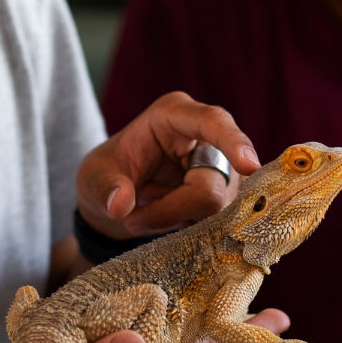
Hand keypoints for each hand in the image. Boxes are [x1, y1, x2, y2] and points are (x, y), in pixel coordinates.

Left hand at [77, 90, 259, 237]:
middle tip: (134, 220)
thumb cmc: (109, 174)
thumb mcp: (94, 176)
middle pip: (212, 185)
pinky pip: (218, 221)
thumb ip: (105, 187)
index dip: (232, 142)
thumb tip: (120, 205)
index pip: (213, 122)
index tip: (247, 163)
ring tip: (147, 212)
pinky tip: (167, 219)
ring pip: (218, 209)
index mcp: (175, 115)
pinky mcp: (229, 194)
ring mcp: (223, 168)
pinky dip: (187, 227)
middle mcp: (207, 137)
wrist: (119, 196)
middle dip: (174, 210)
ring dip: (178, 220)